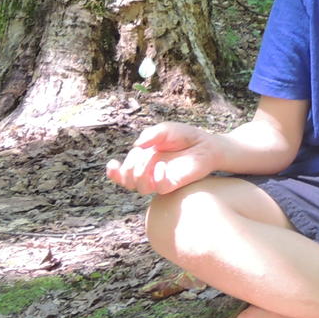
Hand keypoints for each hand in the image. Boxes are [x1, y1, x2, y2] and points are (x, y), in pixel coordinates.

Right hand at [106, 121, 220, 195]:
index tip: (112, 164)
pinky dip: (156, 177)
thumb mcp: (166, 130)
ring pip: (141, 188)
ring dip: (139, 174)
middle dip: (128, 168)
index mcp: (143, 161)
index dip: (114, 173)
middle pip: (128, 180)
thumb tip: (137, 146)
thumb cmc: (185, 136)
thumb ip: (151, 135)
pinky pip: (160, 188)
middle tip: (139, 155)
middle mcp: (149, 173)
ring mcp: (161, 179)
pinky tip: (162, 166)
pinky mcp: (174, 184)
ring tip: (149, 160)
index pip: (123, 173)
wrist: (206, 144)